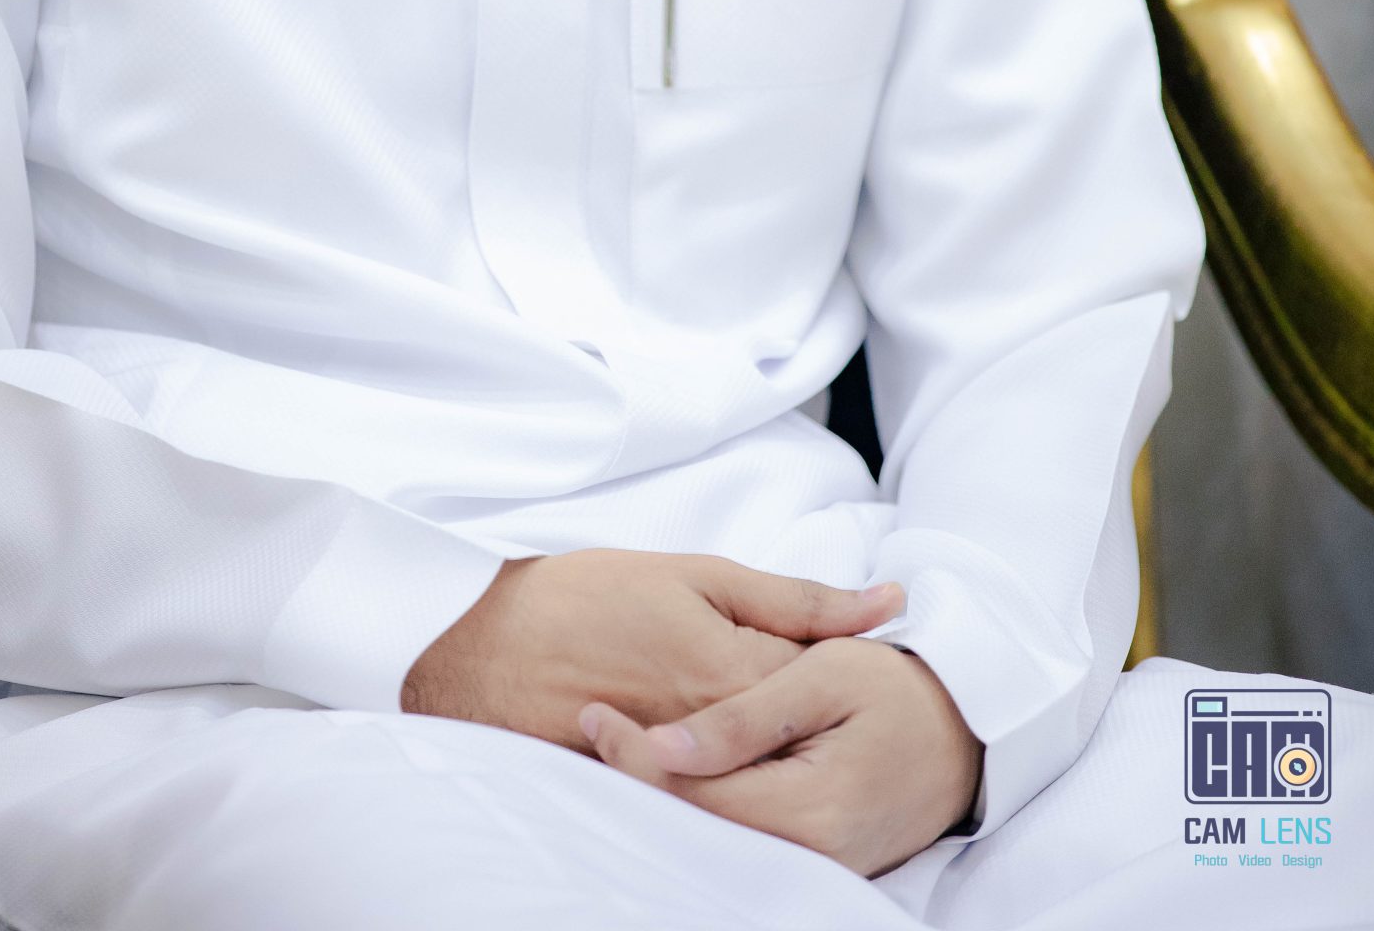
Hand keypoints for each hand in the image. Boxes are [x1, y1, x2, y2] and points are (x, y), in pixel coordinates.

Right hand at [400, 549, 904, 752]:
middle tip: (807, 703)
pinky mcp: (647, 798)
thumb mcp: (699, 574)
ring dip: (771, 750)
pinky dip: (723, 776)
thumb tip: (890, 604)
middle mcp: (715, 733)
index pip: (828, 689)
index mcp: (733, 670)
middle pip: (799, 741)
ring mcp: (681, 772)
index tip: (855, 668)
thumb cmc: (589, 595)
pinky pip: (709, 798)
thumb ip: (798, 597)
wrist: (483, 646)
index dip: (849, 675)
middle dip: (815, 723)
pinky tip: (718, 755)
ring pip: (760, 774)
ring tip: (757, 723)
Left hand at [579, 634, 983, 878]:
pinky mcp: (818, 860)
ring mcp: (817, 865)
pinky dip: (703, 803)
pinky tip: (675, 767)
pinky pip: (743, 838)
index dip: (635, 757)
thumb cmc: (896, 686)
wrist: (967, 727)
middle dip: (638, 779)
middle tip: (592, 724)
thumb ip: (743, 717)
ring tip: (617, 741)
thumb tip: (664, 749)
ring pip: (716, 837)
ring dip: (665, 792)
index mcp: (810, 809)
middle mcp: (811, 855)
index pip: (695, 794)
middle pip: (698, 826)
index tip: (593, 713)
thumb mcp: (821, 676)